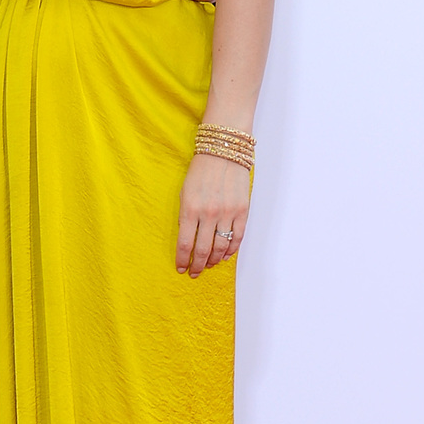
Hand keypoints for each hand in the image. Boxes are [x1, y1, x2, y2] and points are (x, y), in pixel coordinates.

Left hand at [175, 152, 249, 277]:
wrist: (223, 151)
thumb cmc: (200, 171)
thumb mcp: (184, 192)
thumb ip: (186, 216)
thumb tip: (188, 240)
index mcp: (190, 209)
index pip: (184, 244)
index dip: (182, 260)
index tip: (181, 269)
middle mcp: (208, 214)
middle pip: (203, 250)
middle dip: (197, 265)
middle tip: (195, 272)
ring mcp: (227, 213)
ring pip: (220, 247)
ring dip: (214, 260)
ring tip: (209, 265)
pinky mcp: (242, 211)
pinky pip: (237, 237)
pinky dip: (231, 250)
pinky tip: (225, 256)